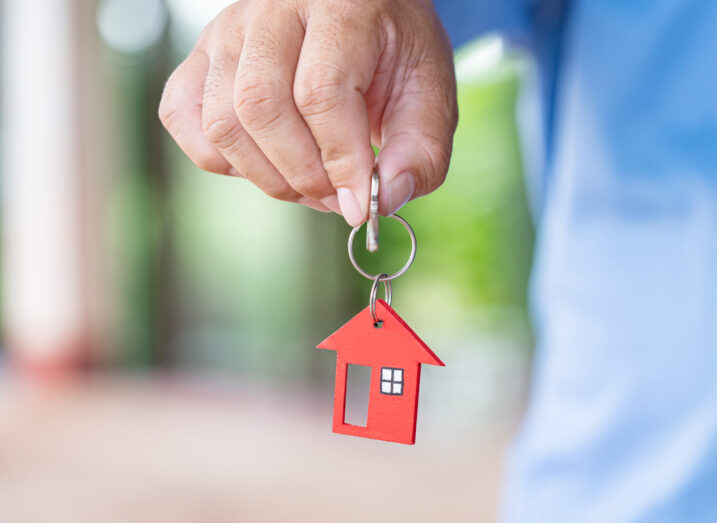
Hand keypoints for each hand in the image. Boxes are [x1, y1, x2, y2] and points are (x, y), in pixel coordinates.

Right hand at [158, 0, 456, 224]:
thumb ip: (419, 150)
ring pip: (221, 121)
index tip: (361, 206)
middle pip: (260, 108)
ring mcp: (227, 32)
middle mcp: (272, 9)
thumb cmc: (394, 52)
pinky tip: (265, 162)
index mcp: (339, 6)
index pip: (320, 92)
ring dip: (267, 177)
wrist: (361, 11)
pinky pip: (183, 118)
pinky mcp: (202, 57)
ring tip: (311, 185)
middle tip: (337, 197)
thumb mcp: (430, 93)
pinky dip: (220, 159)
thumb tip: (385, 200)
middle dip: (302, 175)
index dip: (339, 161)